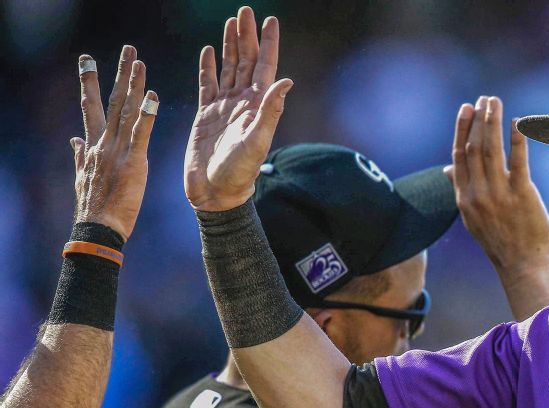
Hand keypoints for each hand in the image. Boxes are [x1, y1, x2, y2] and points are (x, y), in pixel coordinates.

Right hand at [72, 46, 157, 239]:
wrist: (98, 228)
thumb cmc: (95, 206)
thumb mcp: (83, 176)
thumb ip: (80, 155)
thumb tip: (74, 140)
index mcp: (93, 145)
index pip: (91, 106)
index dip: (90, 82)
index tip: (88, 60)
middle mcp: (103, 142)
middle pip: (110, 100)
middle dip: (118, 73)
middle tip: (127, 49)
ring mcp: (116, 150)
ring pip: (125, 111)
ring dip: (133, 85)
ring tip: (139, 62)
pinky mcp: (133, 162)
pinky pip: (140, 134)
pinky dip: (146, 115)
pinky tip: (152, 97)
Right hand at [184, 6, 292, 211]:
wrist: (216, 192)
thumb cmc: (239, 172)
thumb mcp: (256, 141)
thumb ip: (270, 111)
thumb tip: (287, 81)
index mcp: (257, 106)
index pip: (265, 66)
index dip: (268, 43)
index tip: (270, 19)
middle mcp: (243, 103)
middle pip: (246, 61)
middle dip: (246, 35)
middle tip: (245, 11)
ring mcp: (224, 107)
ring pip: (228, 68)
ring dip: (229, 45)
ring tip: (230, 22)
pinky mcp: (206, 115)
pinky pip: (207, 84)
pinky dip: (208, 67)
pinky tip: (208, 51)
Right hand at [448, 96, 548, 272]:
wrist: (521, 265)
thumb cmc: (500, 240)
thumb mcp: (473, 216)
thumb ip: (461, 189)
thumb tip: (447, 169)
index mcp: (464, 197)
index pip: (459, 155)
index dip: (462, 129)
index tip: (467, 108)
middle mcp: (478, 193)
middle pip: (474, 147)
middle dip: (478, 119)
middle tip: (484, 99)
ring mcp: (499, 194)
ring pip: (492, 150)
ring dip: (492, 122)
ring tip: (495, 103)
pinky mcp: (522, 196)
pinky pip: (518, 162)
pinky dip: (516, 140)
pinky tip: (518, 123)